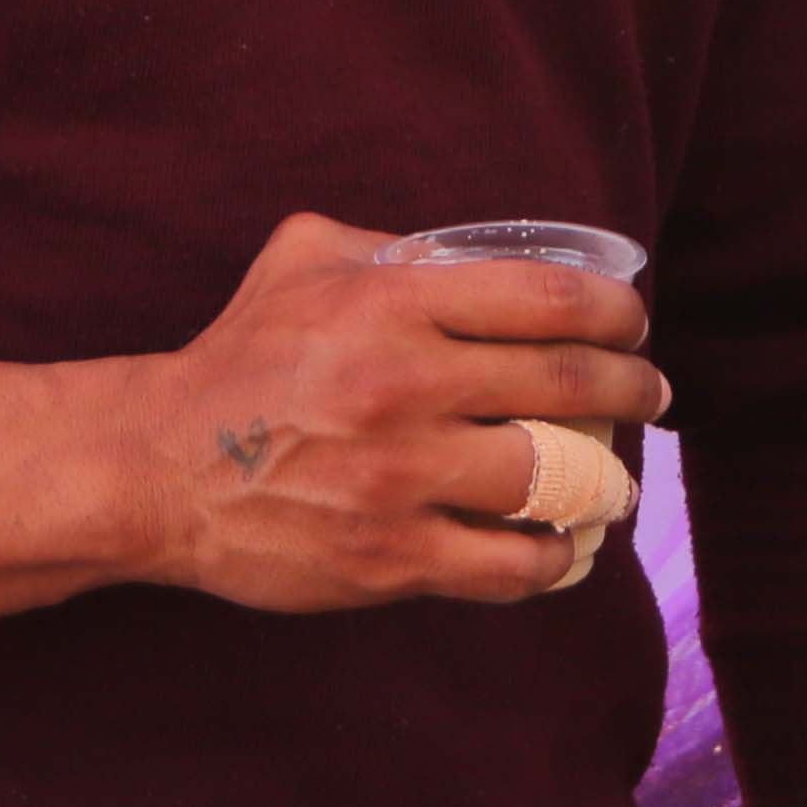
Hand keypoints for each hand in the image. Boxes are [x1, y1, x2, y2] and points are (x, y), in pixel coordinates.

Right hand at [130, 212, 673, 612]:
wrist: (158, 466)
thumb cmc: (239, 356)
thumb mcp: (304, 259)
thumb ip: (392, 243)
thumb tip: (476, 249)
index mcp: (394, 302)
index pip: (550, 298)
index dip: (615, 312)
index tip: (632, 325)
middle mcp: (406, 385)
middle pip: (570, 385)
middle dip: (632, 390)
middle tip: (648, 395)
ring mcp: (401, 478)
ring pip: (556, 478)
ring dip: (609, 480)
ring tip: (618, 478)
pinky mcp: (390, 559)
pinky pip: (510, 563)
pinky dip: (556, 556)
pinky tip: (564, 544)